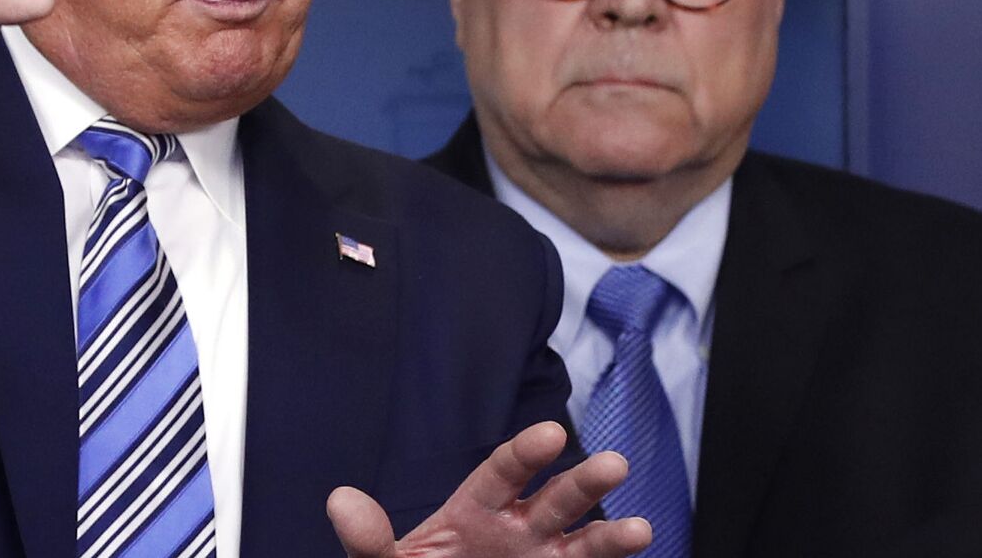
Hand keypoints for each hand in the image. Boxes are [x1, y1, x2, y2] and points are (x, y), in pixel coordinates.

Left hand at [326, 422, 652, 557]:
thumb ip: (368, 540)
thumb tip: (340, 501)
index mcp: (477, 510)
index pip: (503, 473)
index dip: (526, 453)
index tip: (549, 435)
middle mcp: (520, 531)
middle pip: (556, 500)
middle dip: (584, 483)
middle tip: (614, 464)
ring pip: (584, 544)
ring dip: (612, 535)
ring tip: (641, 530)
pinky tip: (635, 553)